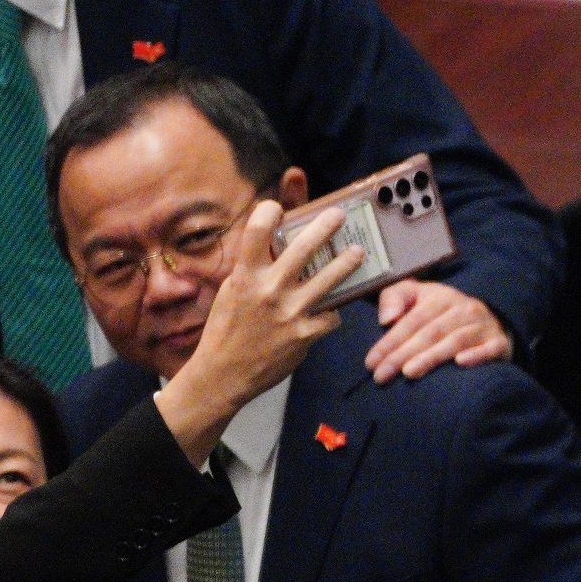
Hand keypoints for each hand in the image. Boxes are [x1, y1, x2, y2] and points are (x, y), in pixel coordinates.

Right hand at [154, 200, 356, 464]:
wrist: (223, 374)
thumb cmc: (226, 329)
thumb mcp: (232, 291)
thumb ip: (252, 267)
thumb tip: (274, 242)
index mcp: (245, 275)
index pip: (257, 229)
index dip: (270, 210)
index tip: (278, 207)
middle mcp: (268, 290)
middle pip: (304, 246)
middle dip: (326, 225)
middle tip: (339, 215)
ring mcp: (289, 313)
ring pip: (330, 278)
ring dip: (347, 262)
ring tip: (358, 253)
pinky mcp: (304, 335)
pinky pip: (331, 315)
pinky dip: (332, 311)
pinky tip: (331, 308)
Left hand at [368, 280, 510, 380]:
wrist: (492, 320)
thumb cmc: (443, 312)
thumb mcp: (418, 296)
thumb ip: (395, 297)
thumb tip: (386, 319)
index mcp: (441, 298)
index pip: (412, 320)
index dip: (390, 341)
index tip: (371, 362)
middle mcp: (464, 310)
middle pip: (430, 333)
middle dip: (403, 354)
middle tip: (381, 375)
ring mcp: (483, 326)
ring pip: (455, 341)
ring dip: (432, 357)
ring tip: (409, 373)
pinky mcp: (499, 343)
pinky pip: (490, 349)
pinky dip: (477, 355)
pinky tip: (460, 363)